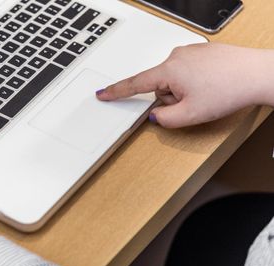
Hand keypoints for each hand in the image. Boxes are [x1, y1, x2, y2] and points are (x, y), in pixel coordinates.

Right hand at [96, 43, 273, 127]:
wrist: (258, 74)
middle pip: (159, 86)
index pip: (135, 84)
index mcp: (168, 71)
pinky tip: (212, 85)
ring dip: (185, 90)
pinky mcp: (202, 51)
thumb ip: (165, 119)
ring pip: (175, 79)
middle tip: (193, 103)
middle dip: (171, 98)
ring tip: (207, 93)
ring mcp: (190, 52)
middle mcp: (176, 57)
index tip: (102, 94)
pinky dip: (196, 81)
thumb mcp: (190, 115)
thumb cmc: (229, 89)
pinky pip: (188, 71)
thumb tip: (157, 115)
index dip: (116, 92)